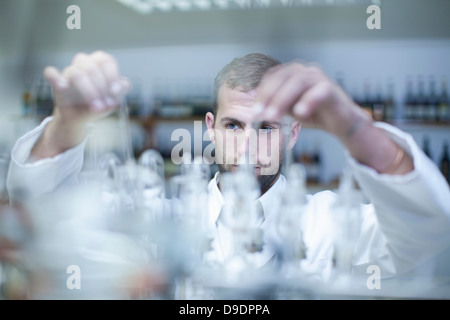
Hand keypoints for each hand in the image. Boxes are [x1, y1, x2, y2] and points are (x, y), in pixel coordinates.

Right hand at [30, 51, 129, 159]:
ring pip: (77, 73)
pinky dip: (56, 78)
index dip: (112, 76)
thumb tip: (122, 86)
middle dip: (101, 89)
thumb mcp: (112, 101)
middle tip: (106, 105)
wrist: (80, 117)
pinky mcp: (56, 81)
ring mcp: (69, 71)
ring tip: (96, 107)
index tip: (115, 92)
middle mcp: (84, 63)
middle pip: (92, 68)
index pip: (106, 61)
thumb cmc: (99, 103)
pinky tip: (64, 87)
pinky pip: (51, 73)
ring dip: (89, 92)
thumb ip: (119, 93)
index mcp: (99, 63)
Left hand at [253, 62, 413, 174]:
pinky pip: (319, 91)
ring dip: (282, 100)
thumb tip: (254, 113)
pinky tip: (300, 113)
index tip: (253, 110)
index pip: (272, 78)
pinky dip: (308, 101)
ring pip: (298, 83)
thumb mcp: (288, 109)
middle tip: (260, 114)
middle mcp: (305, 71)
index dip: (261, 93)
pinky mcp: (331, 88)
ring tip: (273, 117)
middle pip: (282, 78)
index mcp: (292, 73)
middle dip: (268, 97)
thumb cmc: (313, 113)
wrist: (340, 121)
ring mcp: (319, 78)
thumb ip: (274, 106)